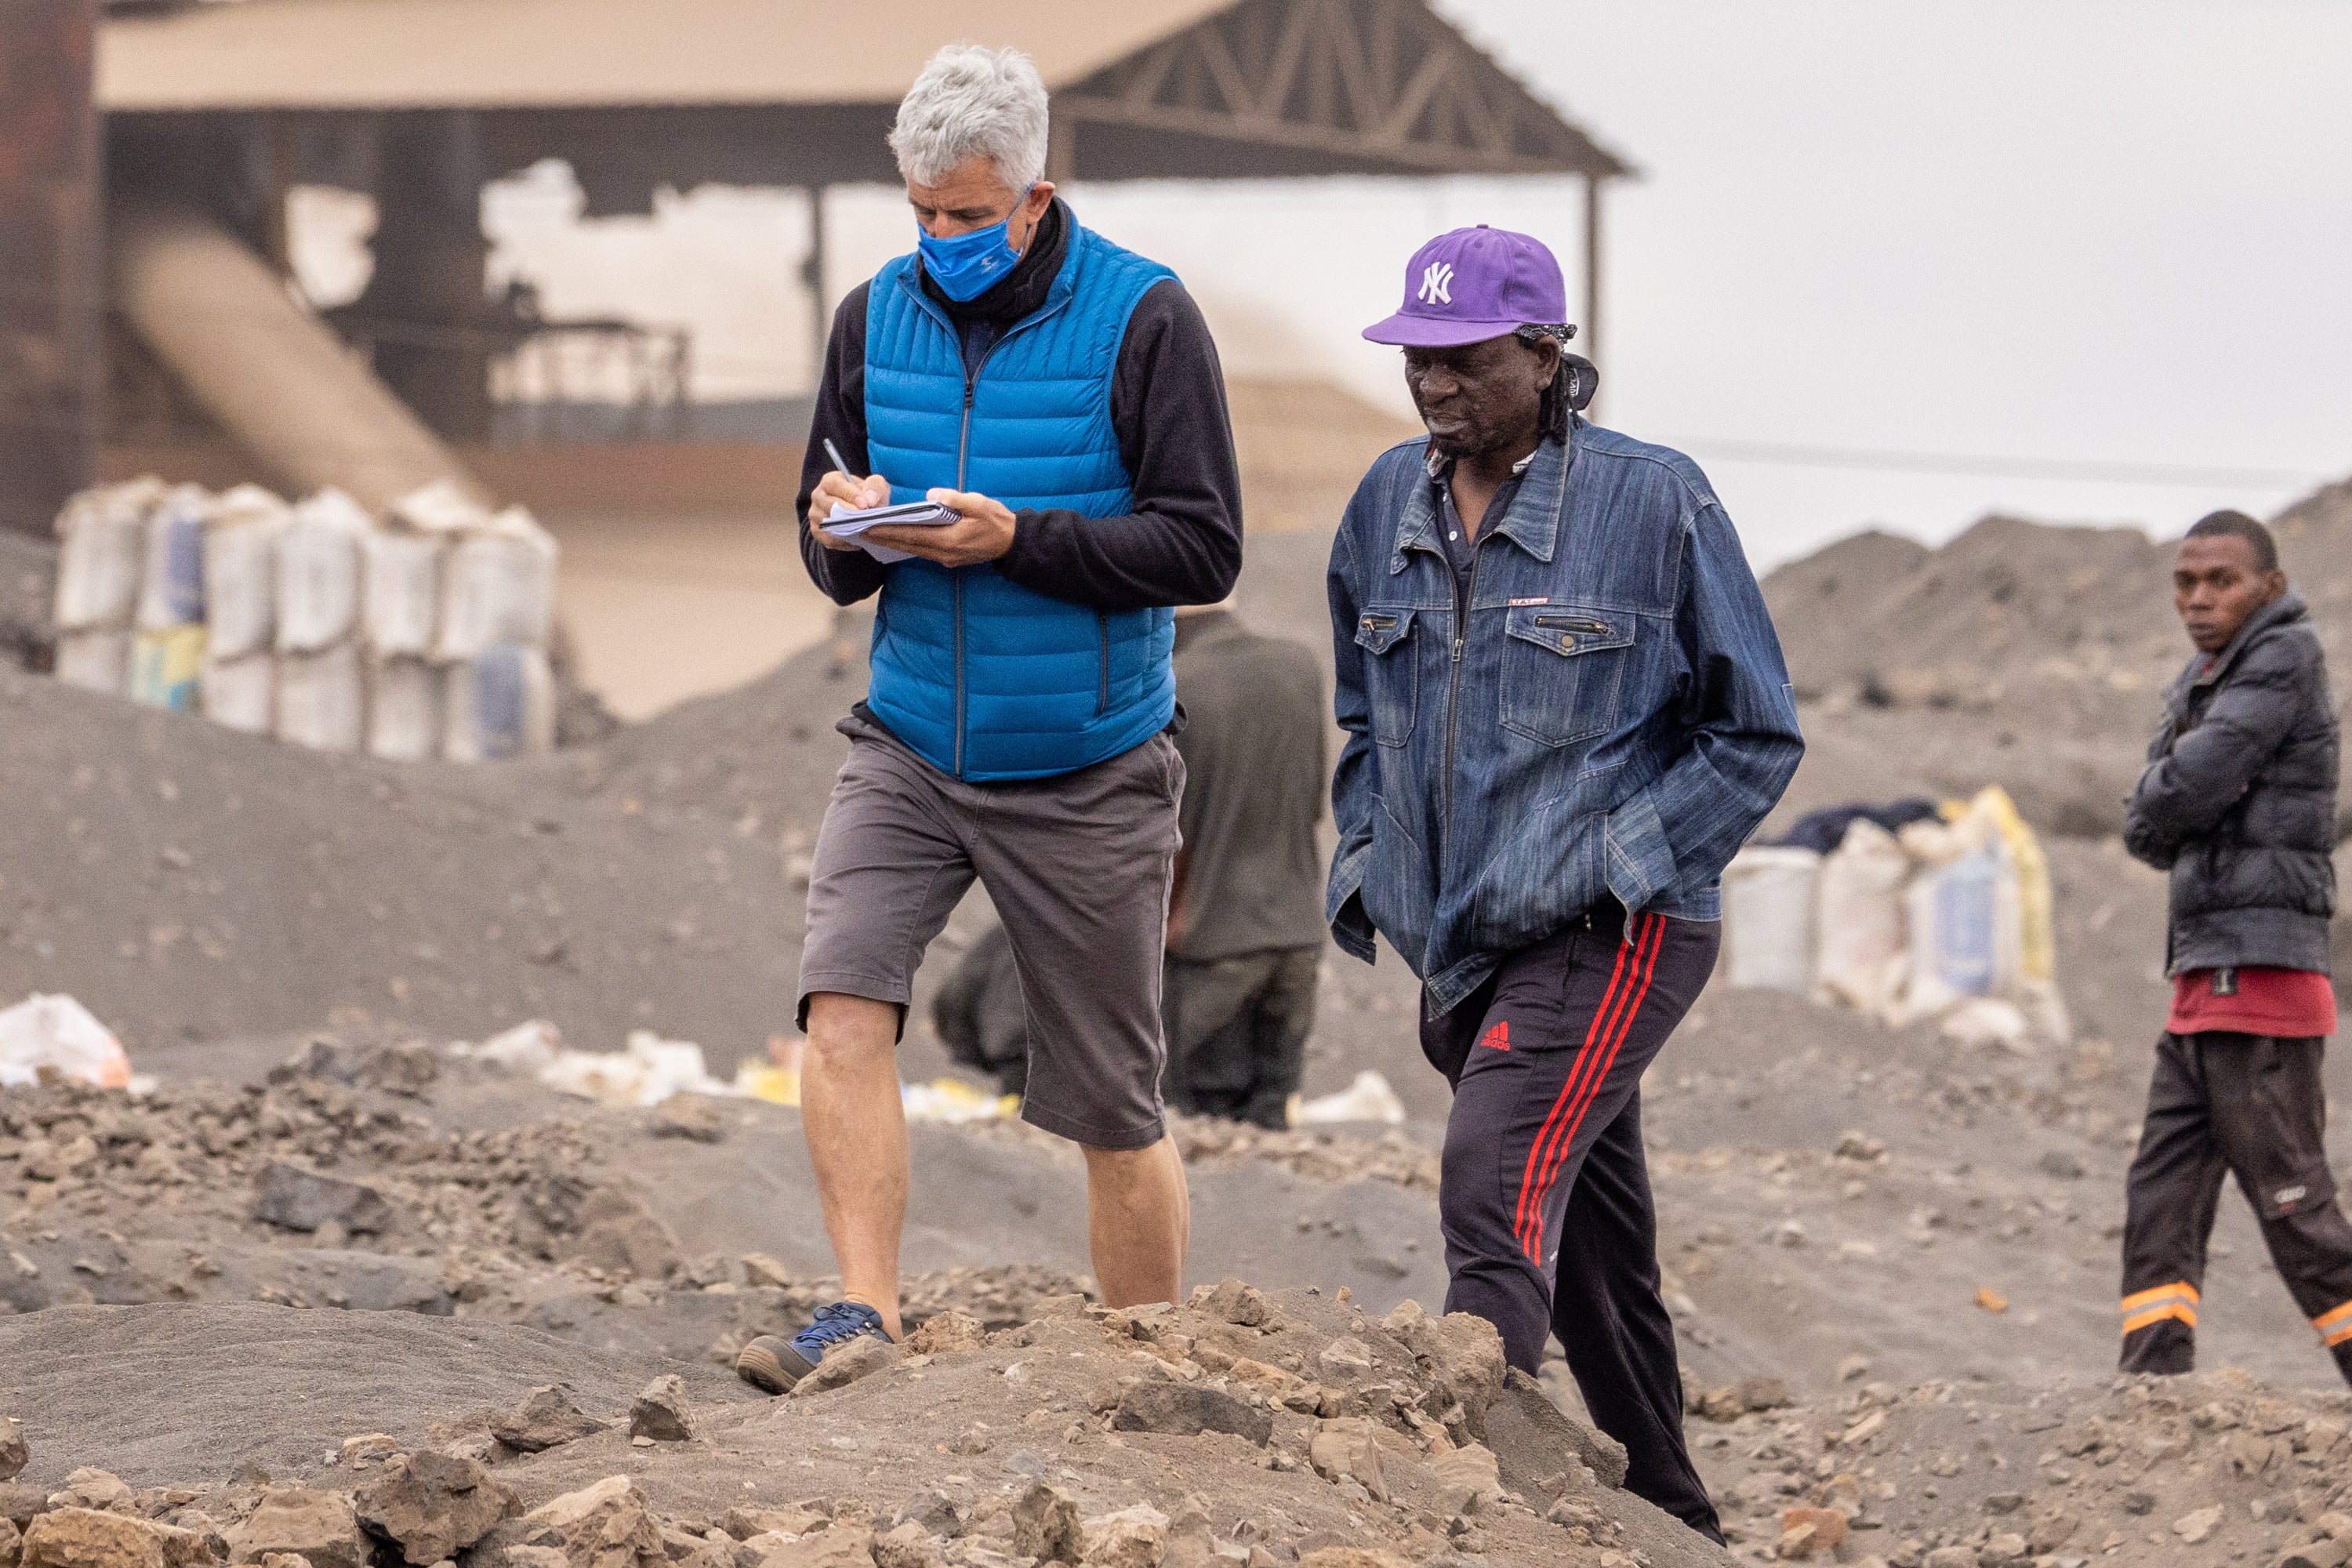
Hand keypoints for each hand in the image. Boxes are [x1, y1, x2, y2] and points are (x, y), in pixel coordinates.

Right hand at [808, 469, 890, 550]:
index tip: (864, 504)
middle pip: (829, 505)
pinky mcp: (817, 531)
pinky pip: (829, 539)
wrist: (860, 513)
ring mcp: (815, 514)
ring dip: (847, 529)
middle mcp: (818, 496)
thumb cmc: (866, 496)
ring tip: (864, 531)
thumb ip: (875, 487)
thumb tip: (869, 500)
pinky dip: (844, 541)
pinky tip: (857, 539)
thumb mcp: (876, 486)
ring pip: (828, 524)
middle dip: (848, 513)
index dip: (849, 494)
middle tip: (865, 520)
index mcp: (830, 481)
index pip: (834, 485)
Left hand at [856, 487, 1016, 567]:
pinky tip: (894, 538)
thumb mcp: (980, 504)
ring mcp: (945, 558)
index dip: (888, 530)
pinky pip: (920, 551)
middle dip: (882, 537)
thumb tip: (932, 494)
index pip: (910, 534)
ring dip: (891, 542)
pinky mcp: (948, 558)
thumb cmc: (997, 521)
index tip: (868, 526)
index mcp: (949, 539)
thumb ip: (956, 499)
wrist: (1013, 543)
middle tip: (859, 531)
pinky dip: (905, 544)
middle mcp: (943, 553)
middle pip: (906, 545)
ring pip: (911, 550)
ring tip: (871, 534)